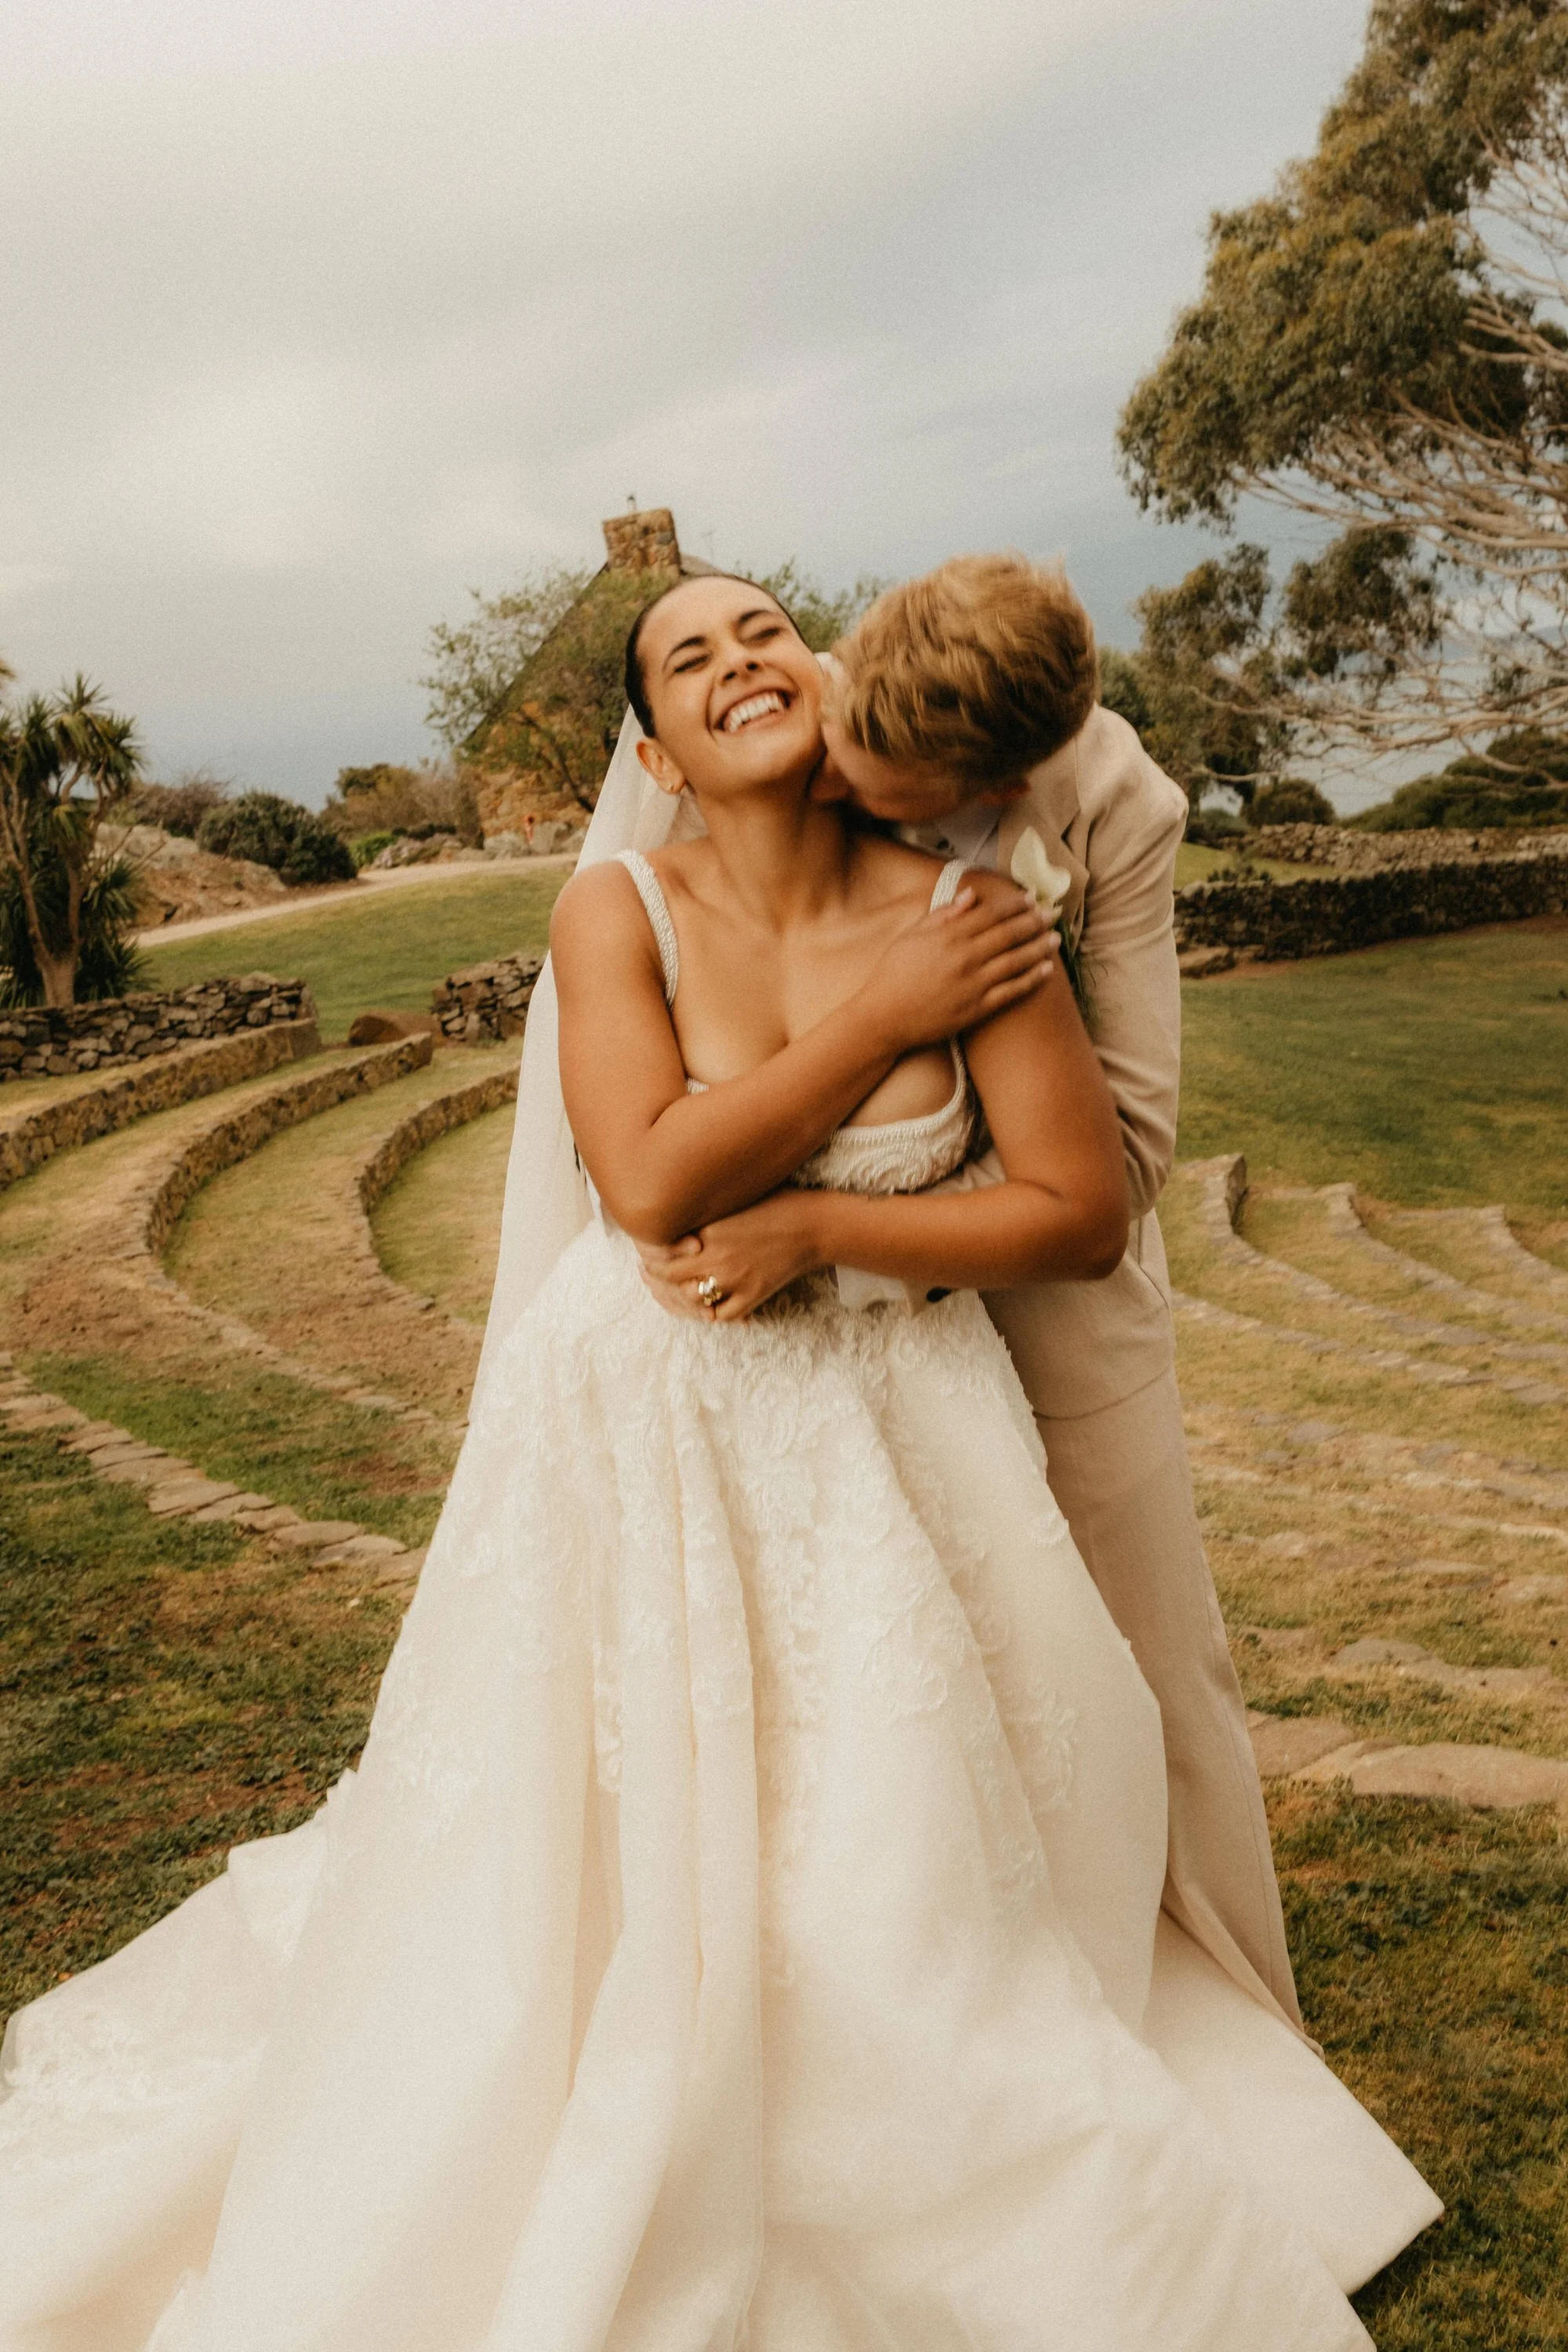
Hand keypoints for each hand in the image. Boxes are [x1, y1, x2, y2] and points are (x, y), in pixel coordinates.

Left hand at [640, 1192, 826, 1321]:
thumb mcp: (733, 1198)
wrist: (813, 1225)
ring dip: (681, 1297)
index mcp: (708, 1229)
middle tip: (649, 1275)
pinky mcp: (752, 1295)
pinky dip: (712, 1312)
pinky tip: (708, 1306)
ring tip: (676, 1291)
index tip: (646, 1252)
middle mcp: (716, 1257)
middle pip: (670, 1276)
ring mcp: (734, 1279)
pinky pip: (722, 1315)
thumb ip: (704, 1212)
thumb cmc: (777, 1202)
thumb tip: (675, 1216)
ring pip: (692, 1299)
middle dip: (655, 1278)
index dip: (649, 1254)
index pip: (663, 1249)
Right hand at [860, 880, 1056, 1053]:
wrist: (883, 1017)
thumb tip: (971, 895)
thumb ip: (943, 914)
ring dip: (1039, 947)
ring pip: (1016, 960)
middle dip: (1034, 921)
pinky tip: (1047, 970)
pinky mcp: (977, 1008)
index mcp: (948, 935)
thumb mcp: (912, 935)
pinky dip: (1032, 979)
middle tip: (1051, 914)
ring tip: (1055, 938)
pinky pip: (1012, 991)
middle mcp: (965, 957)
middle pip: (1009, 933)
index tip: (1030, 898)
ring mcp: (973, 984)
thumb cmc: (893, 973)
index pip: (991, 913)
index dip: (1014, 904)